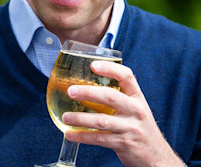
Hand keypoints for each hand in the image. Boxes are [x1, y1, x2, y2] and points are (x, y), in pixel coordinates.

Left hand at [62, 61, 183, 166]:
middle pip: (111, 97)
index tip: (93, 65)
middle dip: (88, 92)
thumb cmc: (139, 128)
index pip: (127, 77)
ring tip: (65, 117)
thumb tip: (84, 87)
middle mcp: (136, 111)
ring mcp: (131, 128)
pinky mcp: (124, 144)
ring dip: (80, 118)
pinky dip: (82, 137)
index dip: (110, 69)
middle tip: (70, 91)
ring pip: (102, 121)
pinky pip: (99, 139)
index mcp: (137, 98)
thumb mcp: (134, 109)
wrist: (157, 157)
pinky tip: (70, 135)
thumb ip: (117, 98)